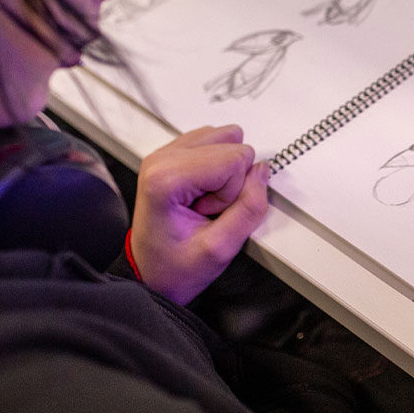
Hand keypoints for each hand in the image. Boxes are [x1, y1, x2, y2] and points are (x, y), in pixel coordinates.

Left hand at [129, 124, 269, 303]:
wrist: (152, 272)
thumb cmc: (175, 266)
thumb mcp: (220, 249)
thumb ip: (248, 209)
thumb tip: (261, 172)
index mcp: (166, 178)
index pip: (234, 158)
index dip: (233, 192)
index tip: (211, 213)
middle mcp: (162, 158)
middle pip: (231, 147)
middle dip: (230, 182)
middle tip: (208, 210)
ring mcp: (165, 153)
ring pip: (225, 140)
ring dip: (224, 174)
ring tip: (204, 202)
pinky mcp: (173, 153)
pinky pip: (214, 143)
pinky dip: (217, 168)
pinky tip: (203, 192)